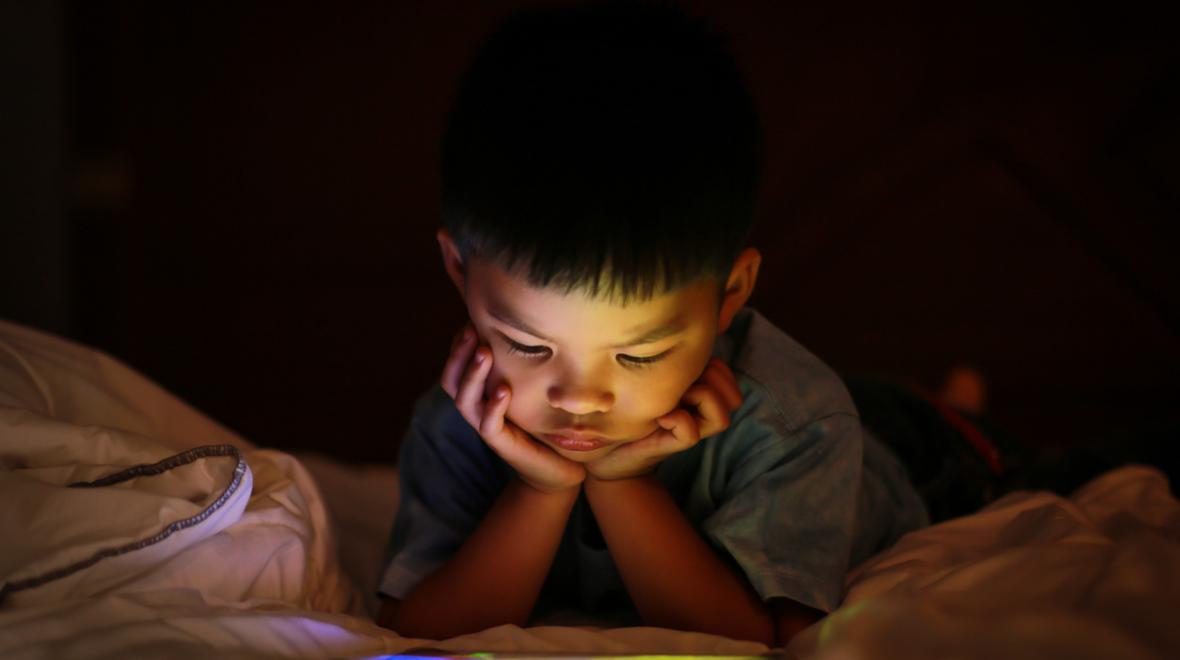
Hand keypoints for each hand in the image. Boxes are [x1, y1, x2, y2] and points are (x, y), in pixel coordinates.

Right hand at [441, 325, 585, 492]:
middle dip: (459, 354)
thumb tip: (526, 326)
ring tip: (484, 351)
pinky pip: (488, 425)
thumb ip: (521, 365)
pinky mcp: (501, 444)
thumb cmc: (543, 424)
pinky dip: (494, 407)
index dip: (458, 345)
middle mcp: (478, 409)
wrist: (558, 467)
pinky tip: (503, 389)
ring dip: (473, 374)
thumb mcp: (530, 389)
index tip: (470, 319)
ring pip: (465, 401)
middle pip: (452, 381)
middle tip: (470, 329)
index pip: (457, 367)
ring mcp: (486, 427)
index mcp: (480, 395)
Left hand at [586, 357, 742, 480]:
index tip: (682, 363)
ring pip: (722, 419)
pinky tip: (659, 417)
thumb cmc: (623, 404)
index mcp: (697, 392)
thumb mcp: (646, 373)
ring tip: (673, 398)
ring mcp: (688, 430)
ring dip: (701, 400)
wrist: (604, 445)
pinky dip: (678, 421)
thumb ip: (668, 360)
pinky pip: (690, 433)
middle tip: (680, 381)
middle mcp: (698, 413)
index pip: (728, 378)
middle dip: (712, 381)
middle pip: (734, 398)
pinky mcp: (672, 446)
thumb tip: (686, 338)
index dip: (715, 367)